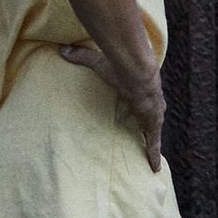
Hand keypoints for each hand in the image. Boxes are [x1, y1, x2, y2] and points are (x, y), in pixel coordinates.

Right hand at [60, 44, 165, 170]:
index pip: (142, 98)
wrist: (137, 71)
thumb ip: (82, 56)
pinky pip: (153, 142)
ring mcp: (154, 113)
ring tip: (151, 156)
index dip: (141, 103)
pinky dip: (153, 154)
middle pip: (151, 115)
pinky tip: (153, 168)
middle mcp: (151, 101)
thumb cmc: (119, 65)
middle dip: (150, 122)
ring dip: (152, 142)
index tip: (140, 107)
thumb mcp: (98, 61)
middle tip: (147, 131)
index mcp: (139, 88)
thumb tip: (64, 49)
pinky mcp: (153, 123)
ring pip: (154, 131)